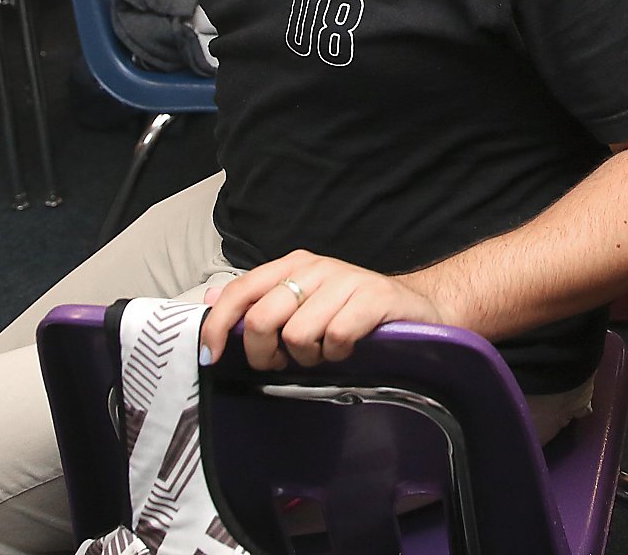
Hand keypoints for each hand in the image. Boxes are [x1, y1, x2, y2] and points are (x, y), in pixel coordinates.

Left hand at [199, 250, 451, 369]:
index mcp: (293, 265)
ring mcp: (346, 280)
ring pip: (298, 335)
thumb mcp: (302, 303)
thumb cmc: (352, 311)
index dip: (219, 325)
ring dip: (309, 357)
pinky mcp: (374, 298)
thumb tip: (210, 298)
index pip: (241, 290)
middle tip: (284, 362)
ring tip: (324, 352)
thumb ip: (257, 302)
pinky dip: (338, 354)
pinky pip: (335, 338)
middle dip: (266, 355)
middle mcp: (316, 267)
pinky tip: (349, 348)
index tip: (212, 356)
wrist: (417, 309)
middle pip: (263, 319)